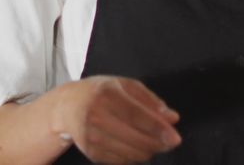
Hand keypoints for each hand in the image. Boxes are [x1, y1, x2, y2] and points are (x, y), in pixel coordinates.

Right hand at [52, 76, 181, 163]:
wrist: (68, 106)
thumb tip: (173, 118)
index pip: (136, 115)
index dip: (158, 129)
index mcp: (107, 94)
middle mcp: (96, 116)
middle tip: (169, 141)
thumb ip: (151, 101)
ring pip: (132, 154)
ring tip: (149, 139)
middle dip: (158, 144)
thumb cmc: (102, 92)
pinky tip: (132, 144)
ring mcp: (91, 137)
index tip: (175, 138)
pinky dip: (133, 156)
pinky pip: (122, 161)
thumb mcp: (126, 86)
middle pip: (136, 139)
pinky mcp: (90, 153)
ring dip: (148, 150)